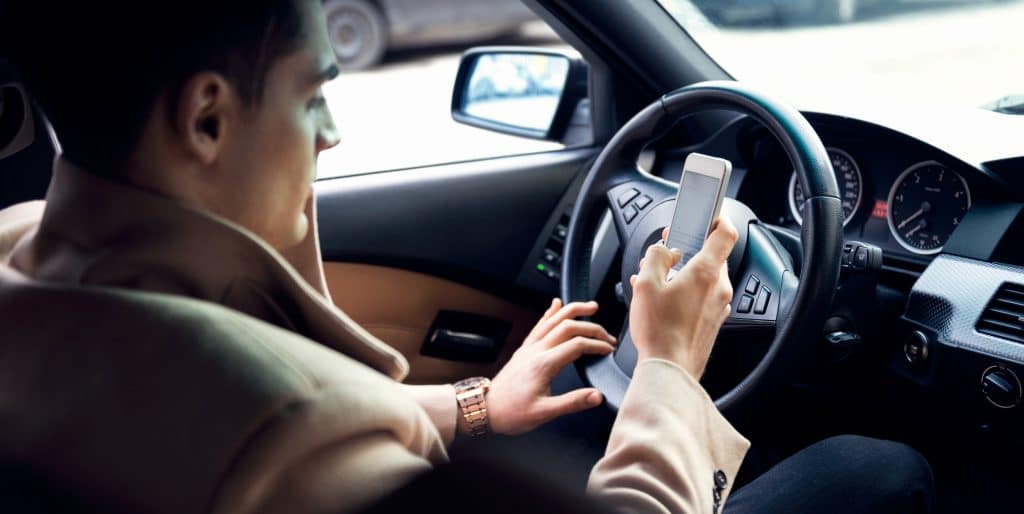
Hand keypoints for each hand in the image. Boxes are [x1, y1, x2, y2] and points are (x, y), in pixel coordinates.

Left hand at [485, 299, 615, 434]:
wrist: (487, 409)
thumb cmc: (512, 413)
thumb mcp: (544, 413)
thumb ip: (573, 402)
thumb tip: (597, 396)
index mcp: (543, 364)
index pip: (577, 344)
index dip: (597, 344)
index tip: (609, 350)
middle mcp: (536, 350)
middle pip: (568, 326)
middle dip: (592, 327)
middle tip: (607, 336)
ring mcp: (529, 347)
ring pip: (553, 319)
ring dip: (573, 310)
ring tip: (591, 307)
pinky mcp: (524, 349)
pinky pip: (540, 324)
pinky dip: (551, 312)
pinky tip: (556, 305)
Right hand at [628, 217, 737, 378]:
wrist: (669, 369)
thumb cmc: (659, 331)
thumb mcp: (646, 283)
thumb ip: (656, 256)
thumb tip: (664, 250)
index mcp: (706, 272)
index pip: (725, 233)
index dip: (717, 218)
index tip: (707, 215)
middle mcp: (719, 288)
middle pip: (711, 257)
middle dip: (688, 252)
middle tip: (665, 257)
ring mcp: (719, 306)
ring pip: (705, 279)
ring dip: (685, 275)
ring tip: (658, 284)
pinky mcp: (713, 322)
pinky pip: (703, 298)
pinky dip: (687, 294)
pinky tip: (665, 303)